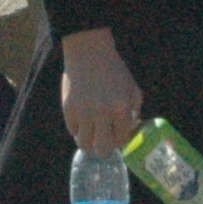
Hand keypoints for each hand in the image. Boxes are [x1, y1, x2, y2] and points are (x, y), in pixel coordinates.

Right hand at [60, 32, 143, 155]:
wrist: (89, 53)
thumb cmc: (114, 71)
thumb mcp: (132, 89)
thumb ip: (134, 112)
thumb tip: (130, 131)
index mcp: (121, 108)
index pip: (121, 140)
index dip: (119, 140)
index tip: (117, 135)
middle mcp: (102, 113)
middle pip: (102, 150)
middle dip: (104, 149)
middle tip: (103, 142)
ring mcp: (84, 112)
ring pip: (84, 144)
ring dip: (89, 142)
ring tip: (91, 134)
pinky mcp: (68, 109)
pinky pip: (73, 130)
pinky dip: (78, 129)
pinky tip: (83, 119)